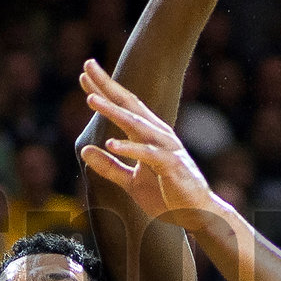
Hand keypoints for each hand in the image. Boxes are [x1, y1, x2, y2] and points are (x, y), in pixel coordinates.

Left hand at [78, 61, 221, 227]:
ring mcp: (166, 148)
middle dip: (107, 86)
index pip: (123, 107)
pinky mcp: (171, 165)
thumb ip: (109, 167)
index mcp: (149, 134)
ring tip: (92, 101)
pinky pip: (147, 154)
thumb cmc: (167, 195)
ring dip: (113, 111)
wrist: (197, 214)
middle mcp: (158, 134)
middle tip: (88, 66)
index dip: (103, 90)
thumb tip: (84, 151)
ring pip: (136, 124)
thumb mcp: (131, 181)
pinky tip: (110, 144)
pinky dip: (129, 149)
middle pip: (129, 105)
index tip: (84, 75)